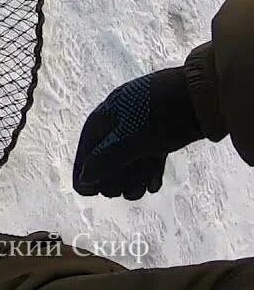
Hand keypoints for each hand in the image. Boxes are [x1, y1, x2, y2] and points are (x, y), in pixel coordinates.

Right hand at [72, 67, 202, 199]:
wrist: (207, 96)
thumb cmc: (165, 115)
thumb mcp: (133, 140)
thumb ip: (107, 161)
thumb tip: (82, 183)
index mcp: (107, 113)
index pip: (88, 145)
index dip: (85, 169)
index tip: (85, 192)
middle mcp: (121, 118)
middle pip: (108, 154)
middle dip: (114, 176)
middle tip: (120, 193)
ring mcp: (142, 124)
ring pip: (130, 157)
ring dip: (132, 177)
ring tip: (141, 191)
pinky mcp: (163, 131)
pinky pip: (148, 154)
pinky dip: (148, 170)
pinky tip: (153, 185)